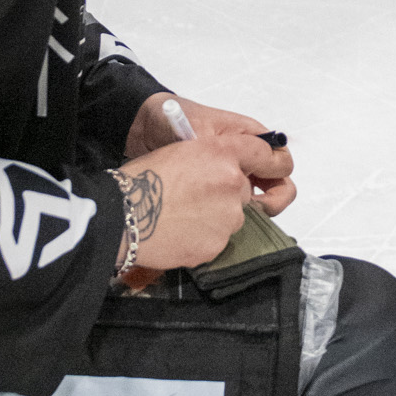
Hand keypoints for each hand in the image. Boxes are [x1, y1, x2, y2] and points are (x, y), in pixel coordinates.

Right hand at [112, 136, 264, 274]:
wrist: (120, 216)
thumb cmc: (142, 180)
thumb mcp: (181, 151)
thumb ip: (215, 158)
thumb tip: (235, 172)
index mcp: (222, 152)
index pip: (264, 153)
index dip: (272, 161)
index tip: (275, 167)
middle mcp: (232, 183)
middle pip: (244, 190)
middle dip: (226, 194)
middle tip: (194, 196)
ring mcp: (228, 216)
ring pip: (232, 216)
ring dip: (215, 216)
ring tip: (180, 215)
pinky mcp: (218, 244)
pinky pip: (218, 239)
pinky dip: (203, 237)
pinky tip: (178, 230)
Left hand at [125, 94, 294, 216]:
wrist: (144, 127)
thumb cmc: (171, 118)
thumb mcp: (200, 130)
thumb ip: (225, 148)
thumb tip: (246, 169)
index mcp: (249, 137)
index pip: (281, 161)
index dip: (276, 175)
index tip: (257, 188)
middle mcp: (246, 157)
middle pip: (277, 185)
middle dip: (271, 199)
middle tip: (253, 208)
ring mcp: (233, 174)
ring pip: (259, 199)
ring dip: (250, 209)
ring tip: (232, 214)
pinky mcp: (217, 189)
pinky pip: (235, 207)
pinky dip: (231, 215)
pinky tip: (215, 218)